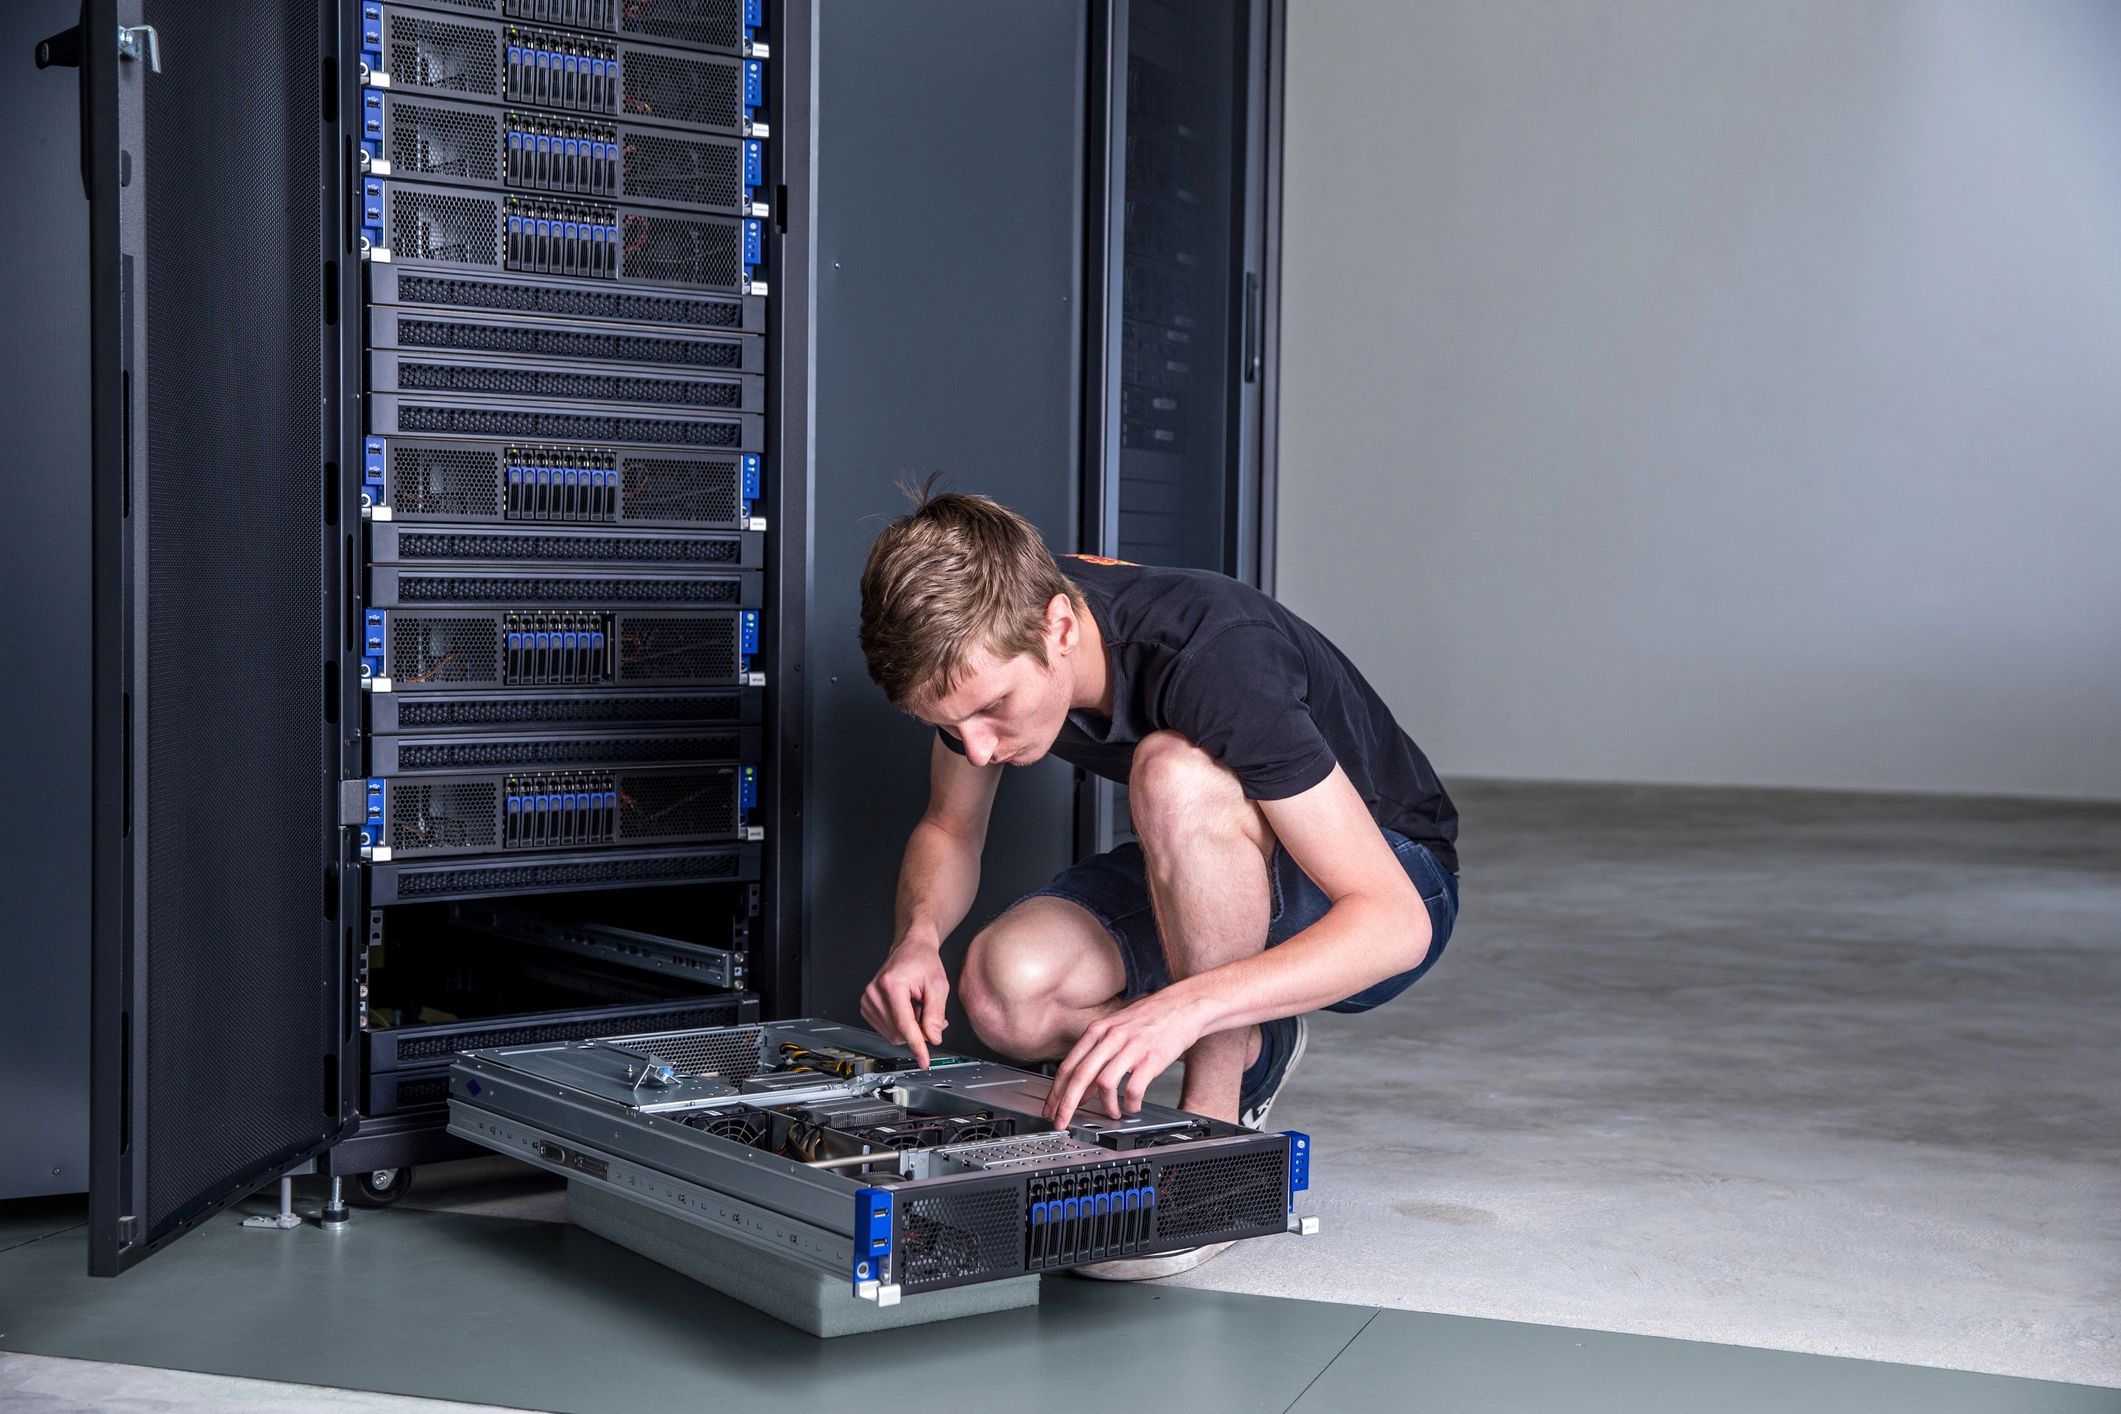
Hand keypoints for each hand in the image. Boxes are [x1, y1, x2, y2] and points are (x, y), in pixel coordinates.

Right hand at [860, 934, 949, 1067]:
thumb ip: (936, 1014)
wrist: (910, 948)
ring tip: (920, 1009)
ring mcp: (868, 1000)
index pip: (904, 1024)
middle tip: (932, 1018)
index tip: (923, 1060)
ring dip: (910, 1030)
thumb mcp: (938, 986)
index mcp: (891, 985)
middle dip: (919, 1033)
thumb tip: (933, 1038)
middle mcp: (875, 993)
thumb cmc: (923, 961)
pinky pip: (886, 1030)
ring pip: (892, 1034)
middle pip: (899, 1032)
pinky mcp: (866, 1006)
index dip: (917, 1045)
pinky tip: (908, 1011)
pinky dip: (900, 1026)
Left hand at [1044, 989, 1205, 1128]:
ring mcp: (1131, 1047)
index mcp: (1098, 1030)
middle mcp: (1111, 1037)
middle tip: (1063, 1122)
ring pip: (1104, 1083)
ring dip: (1105, 1105)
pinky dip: (1130, 1103)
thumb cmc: (1150, 1018)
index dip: (1056, 1092)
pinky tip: (1133, 1106)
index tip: (1050, 1109)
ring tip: (1110, 1113)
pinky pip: (1134, 1089)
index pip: (1068, 1065)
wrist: (1183, 1005)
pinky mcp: (1152, 1058)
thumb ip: (1097, 1054)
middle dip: (1067, 1104)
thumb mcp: (1116, 1028)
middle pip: (1080, 1076)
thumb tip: (1082, 1088)